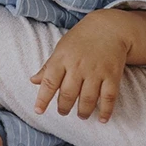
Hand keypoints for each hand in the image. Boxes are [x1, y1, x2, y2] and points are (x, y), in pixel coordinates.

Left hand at [29, 9, 145, 121]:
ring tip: (81, 115)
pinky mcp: (112, 75)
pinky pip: (109, 97)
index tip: (38, 111)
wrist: (109, 27)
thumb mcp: (61, 49)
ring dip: (83, 111)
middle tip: (63, 112)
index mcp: (62, 59)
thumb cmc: (80, 39)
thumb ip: (48, 67)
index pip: (49, 82)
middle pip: (68, 94)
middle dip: (64, 107)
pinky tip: (102, 118)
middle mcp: (78, 66)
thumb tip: (33, 81)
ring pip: (87, 99)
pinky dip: (105, 110)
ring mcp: (96, 71)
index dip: (43, 99)